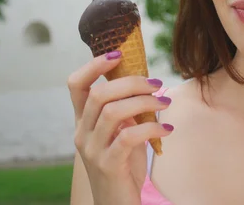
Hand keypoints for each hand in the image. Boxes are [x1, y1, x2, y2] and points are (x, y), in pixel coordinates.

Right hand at [68, 51, 172, 204]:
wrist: (117, 204)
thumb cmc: (123, 165)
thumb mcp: (121, 132)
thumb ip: (127, 110)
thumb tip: (148, 83)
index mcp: (83, 121)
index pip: (76, 84)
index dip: (94, 65)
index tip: (118, 53)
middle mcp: (82, 133)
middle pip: (99, 94)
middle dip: (131, 82)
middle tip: (156, 85)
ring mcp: (92, 150)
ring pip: (113, 112)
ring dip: (144, 102)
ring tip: (164, 104)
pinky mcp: (108, 165)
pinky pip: (128, 137)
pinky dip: (151, 128)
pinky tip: (166, 130)